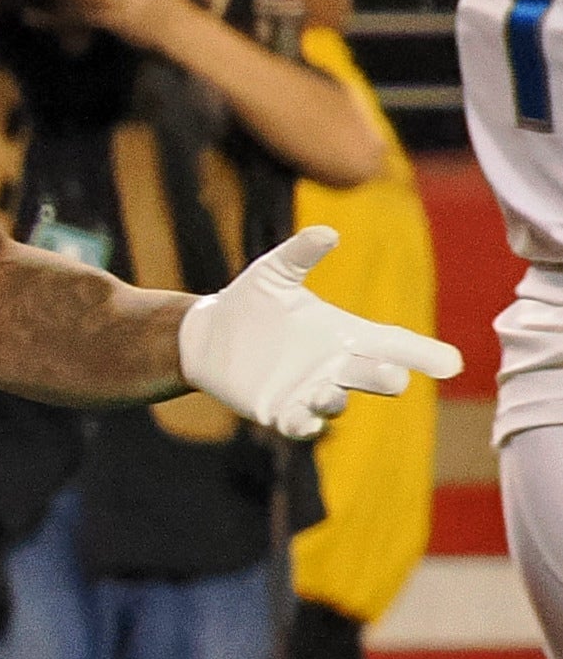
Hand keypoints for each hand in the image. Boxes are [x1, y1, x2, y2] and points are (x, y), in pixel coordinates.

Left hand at [176, 225, 461, 436]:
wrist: (205, 335)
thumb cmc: (249, 301)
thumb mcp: (274, 274)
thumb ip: (300, 254)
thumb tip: (327, 233)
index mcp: (344, 333)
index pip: (395, 343)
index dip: (424, 354)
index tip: (454, 364)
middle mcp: (334, 366)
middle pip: (374, 375)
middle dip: (385, 377)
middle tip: (394, 376)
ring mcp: (309, 391)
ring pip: (336, 403)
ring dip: (337, 401)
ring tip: (330, 392)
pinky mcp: (279, 410)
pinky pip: (300, 424)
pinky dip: (305, 424)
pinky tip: (304, 422)